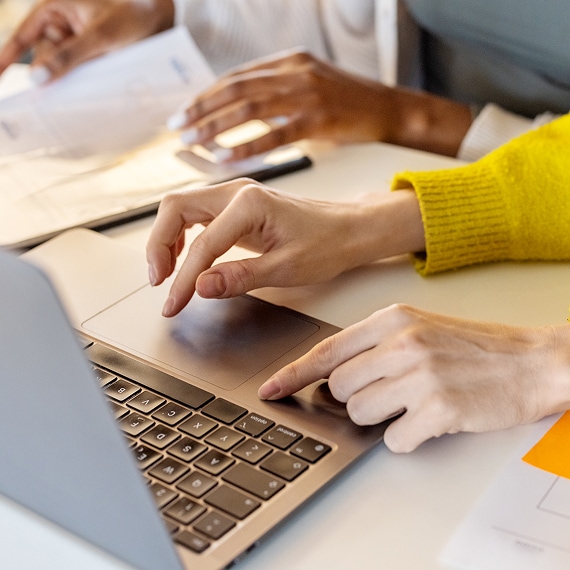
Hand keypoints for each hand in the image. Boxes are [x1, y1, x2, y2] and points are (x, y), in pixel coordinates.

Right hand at [0, 0, 173, 81]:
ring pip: (62, 70)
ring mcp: (76, 44)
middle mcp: (61, 26)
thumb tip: (37, 78)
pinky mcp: (91, 58)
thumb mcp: (100, 36)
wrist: (163, 19)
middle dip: (52, 75)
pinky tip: (85, 96)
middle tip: (59, 93)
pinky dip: (81, 85)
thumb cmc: (131, 16)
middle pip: (44, 59)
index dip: (6, 59)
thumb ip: (69, 57)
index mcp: (54, 9)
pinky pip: (78, 75)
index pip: (22, 36)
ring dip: (71, 81)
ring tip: (89, 83)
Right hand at [145, 179, 423, 316]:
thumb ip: (240, 276)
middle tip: (159, 282)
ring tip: (166, 274)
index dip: (183, 279)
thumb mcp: (286, 268)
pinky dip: (183, 236)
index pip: (202, 245)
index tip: (174, 304)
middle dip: (158, 245)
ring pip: (181, 208)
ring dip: (166, 238)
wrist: (347, 230)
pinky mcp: (237, 207)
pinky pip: (197, 216)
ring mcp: (235, 197)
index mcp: (249, 204)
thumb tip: (201, 287)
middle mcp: (237, 193)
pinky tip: (186, 258)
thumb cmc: (326, 244)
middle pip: (175, 208)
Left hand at [167, 49, 471, 159]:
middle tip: (178, 129)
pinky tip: (226, 158)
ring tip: (193, 143)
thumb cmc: (349, 106)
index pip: (235, 77)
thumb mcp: (309, 87)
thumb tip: (239, 111)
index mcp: (289, 63)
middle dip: (201, 110)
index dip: (205, 96)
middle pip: (234, 89)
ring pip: (248, 108)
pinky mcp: (318, 121)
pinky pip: (274, 135)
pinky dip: (247, 147)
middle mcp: (293, 73)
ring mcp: (306, 95)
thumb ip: (276, 95)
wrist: (392, 111)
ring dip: (216, 126)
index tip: (184, 114)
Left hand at [259, 304, 569, 451]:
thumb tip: (332, 375)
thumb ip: (374, 346)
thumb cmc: (474, 346)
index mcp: (392, 319)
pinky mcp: (439, 408)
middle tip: (388, 393)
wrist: (531, 361)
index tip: (273, 389)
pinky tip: (428, 420)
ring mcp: (421, 374)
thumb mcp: (419, 327)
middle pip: (338, 386)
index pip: (327, 349)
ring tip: (411, 405)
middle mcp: (402, 342)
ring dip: (379, 418)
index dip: (294, 373)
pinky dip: (406, 436)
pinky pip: (393, 438)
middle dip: (354, 398)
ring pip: (359, 413)